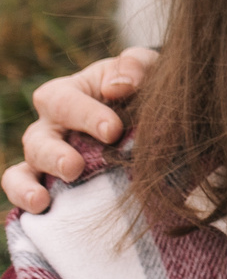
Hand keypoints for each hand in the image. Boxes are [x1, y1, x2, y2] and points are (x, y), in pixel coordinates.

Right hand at [4, 48, 159, 214]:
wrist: (151, 117)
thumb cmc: (141, 88)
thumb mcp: (144, 69)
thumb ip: (135, 66)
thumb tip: (117, 87)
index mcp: (67, 93)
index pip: (64, 101)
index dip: (86, 116)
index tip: (113, 131)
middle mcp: (50, 126)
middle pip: (39, 138)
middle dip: (55, 155)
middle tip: (75, 168)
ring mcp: (46, 156)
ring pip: (24, 168)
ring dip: (28, 185)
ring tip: (42, 200)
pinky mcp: (48, 181)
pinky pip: (24, 190)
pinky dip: (23, 199)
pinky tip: (38, 211)